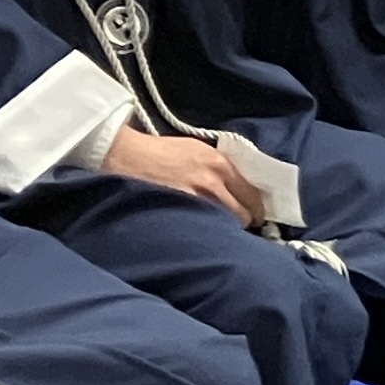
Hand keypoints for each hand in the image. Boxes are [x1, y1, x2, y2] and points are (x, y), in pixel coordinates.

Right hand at [102, 125, 264, 226]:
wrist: (128, 156)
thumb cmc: (161, 151)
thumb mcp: (197, 149)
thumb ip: (219, 165)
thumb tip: (237, 183)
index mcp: (220, 163)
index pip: (253, 193)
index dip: (257, 207)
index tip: (256, 213)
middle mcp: (214, 182)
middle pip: (245, 213)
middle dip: (246, 221)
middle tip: (240, 227)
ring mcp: (197, 200)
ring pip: (227, 225)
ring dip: (227, 229)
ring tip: (221, 232)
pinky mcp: (181, 213)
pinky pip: (205, 229)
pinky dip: (208, 233)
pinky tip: (204, 235)